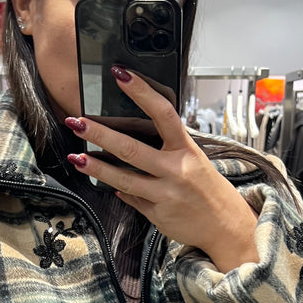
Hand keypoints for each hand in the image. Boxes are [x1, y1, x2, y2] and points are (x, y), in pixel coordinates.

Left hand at [65, 67, 259, 272]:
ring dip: (96, 168)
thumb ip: (169, 149)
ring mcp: (165, 194)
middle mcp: (176, 170)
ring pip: (123, 179)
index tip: (121, 75)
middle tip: (76, 121)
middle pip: (131, 149)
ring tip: (76, 157)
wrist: (226, 227)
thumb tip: (136, 139)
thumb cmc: (209, 190)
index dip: (141, 92)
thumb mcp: (195, 161)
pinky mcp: (157, 214)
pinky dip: (118, 189)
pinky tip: (104, 182)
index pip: (163, 113)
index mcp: (187, 150)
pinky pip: (131, 198)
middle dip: (100, 134)